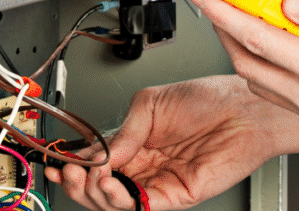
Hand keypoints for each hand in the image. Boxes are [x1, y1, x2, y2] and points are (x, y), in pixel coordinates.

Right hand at [45, 75, 288, 210]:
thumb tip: (97, 153)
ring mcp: (158, 182)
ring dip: (96, 192)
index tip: (57, 162)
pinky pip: (141, 207)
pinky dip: (121, 200)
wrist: (241, 109)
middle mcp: (145, 163)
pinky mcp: (175, 196)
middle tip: (68, 171)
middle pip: (101, 186)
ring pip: (116, 202)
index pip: (97, 160)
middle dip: (79, 182)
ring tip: (91, 176)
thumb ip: (124, 130)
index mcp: (136, 140)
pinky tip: (111, 184)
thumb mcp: (152, 103)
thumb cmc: (207, 97)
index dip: (75, 164)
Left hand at [191, 0, 298, 149]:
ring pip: (261, 79)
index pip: (255, 36)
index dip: (223, 11)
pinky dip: (267, 65)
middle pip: (248, 61)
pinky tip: (277, 45)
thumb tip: (290, 1)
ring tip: (246, 15)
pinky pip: (280, 92)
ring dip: (244, 47)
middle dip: (225, 28)